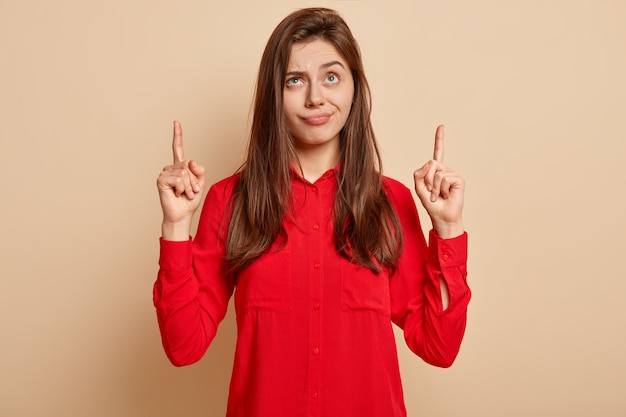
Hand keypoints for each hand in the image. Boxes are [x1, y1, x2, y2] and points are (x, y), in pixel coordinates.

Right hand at [156, 121, 205, 236]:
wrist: (182, 215)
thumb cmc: (190, 201)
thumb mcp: (200, 183)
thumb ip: (199, 170)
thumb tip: (190, 161)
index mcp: (180, 167)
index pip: (178, 148)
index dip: (177, 135)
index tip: (176, 122)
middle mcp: (171, 168)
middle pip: (188, 165)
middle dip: (194, 181)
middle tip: (190, 192)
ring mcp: (165, 173)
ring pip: (184, 173)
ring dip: (188, 186)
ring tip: (183, 194)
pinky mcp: (161, 180)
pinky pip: (178, 179)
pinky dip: (182, 188)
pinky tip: (176, 194)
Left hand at [413, 125, 464, 237]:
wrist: (442, 217)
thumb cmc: (431, 204)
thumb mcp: (419, 188)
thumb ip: (419, 173)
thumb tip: (430, 163)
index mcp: (436, 170)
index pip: (438, 152)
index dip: (439, 139)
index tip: (441, 126)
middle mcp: (445, 170)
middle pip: (431, 164)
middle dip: (427, 180)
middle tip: (432, 193)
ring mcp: (453, 174)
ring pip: (436, 173)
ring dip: (434, 188)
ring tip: (439, 196)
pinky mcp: (459, 179)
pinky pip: (444, 178)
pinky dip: (441, 189)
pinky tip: (446, 195)